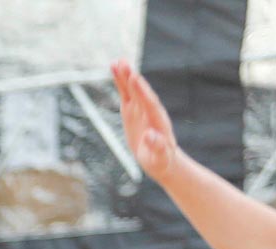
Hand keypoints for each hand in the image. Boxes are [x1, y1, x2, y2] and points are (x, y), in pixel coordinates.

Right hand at [112, 59, 179, 182]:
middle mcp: (150, 111)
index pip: (150, 104)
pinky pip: (125, 93)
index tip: (135, 79)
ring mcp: (140, 108)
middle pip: (141, 92)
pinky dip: (120, 82)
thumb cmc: (161, 159)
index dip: (142, 92)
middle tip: (124, 65)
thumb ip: (158, 146)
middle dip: (132, 79)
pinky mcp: (132, 110)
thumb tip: (151, 136)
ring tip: (117, 61)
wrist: (159, 157)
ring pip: (132, 90)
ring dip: (125, 76)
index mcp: (158, 121)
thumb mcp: (159, 157)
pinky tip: (114, 68)